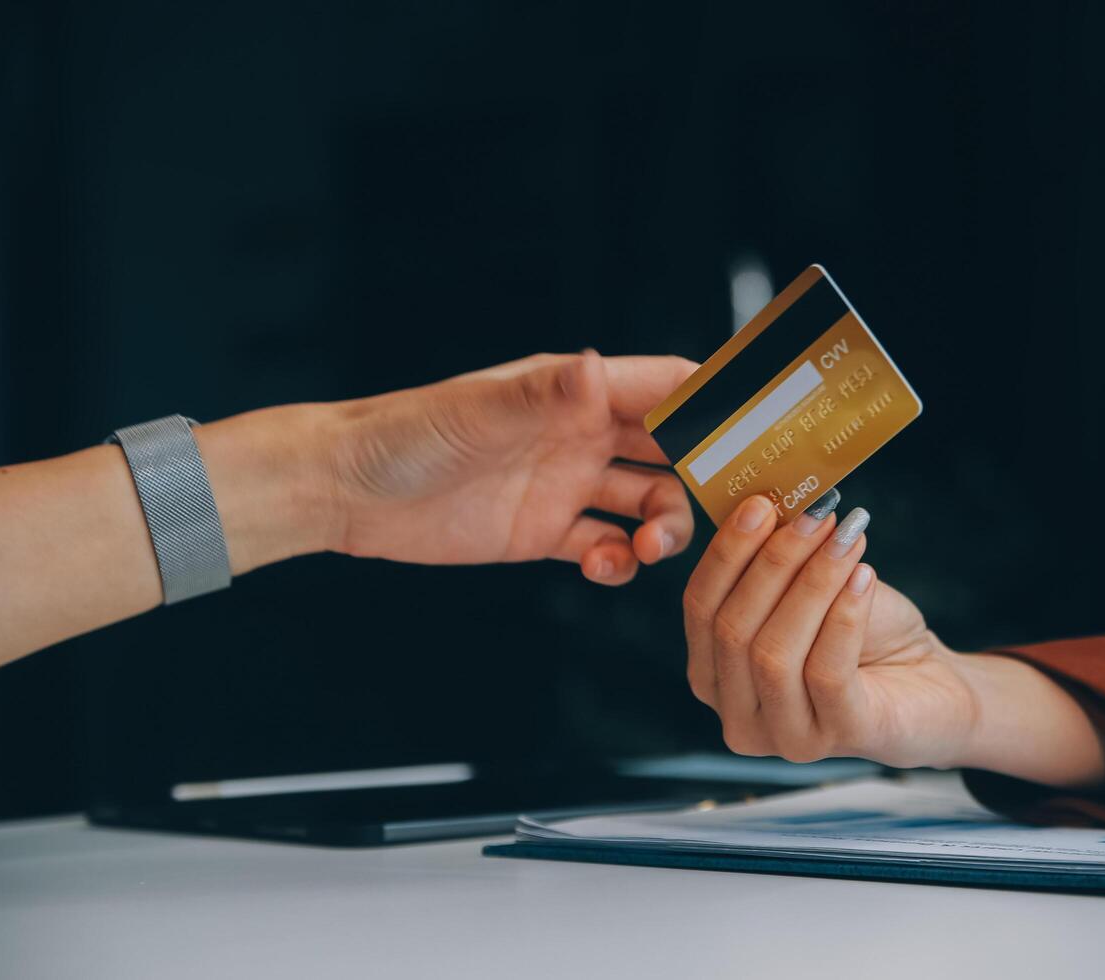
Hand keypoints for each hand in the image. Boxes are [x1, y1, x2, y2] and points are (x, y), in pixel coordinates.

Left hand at [319, 351, 697, 584]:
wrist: (346, 492)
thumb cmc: (406, 435)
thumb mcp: (478, 414)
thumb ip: (543, 396)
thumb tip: (595, 368)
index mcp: (576, 392)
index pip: (665, 386)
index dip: (714, 400)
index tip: (758, 425)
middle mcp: (580, 434)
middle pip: (671, 449)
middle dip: (703, 474)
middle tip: (729, 508)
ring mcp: (566, 483)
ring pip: (646, 502)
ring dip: (663, 527)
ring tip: (650, 549)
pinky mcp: (545, 531)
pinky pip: (605, 546)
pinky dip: (617, 560)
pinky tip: (605, 567)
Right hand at [681, 491, 1104, 786]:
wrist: (930, 682)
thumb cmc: (864, 631)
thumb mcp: (810, 587)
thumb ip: (778, 558)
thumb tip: (767, 499)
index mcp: (715, 675)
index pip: (700, 609)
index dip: (727, 553)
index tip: (761, 502)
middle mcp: (738, 716)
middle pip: (733, 630)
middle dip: (772, 562)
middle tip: (813, 515)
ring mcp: (784, 737)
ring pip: (773, 653)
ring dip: (811, 584)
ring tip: (846, 538)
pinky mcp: (837, 738)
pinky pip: (825, 673)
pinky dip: (842, 616)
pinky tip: (863, 576)